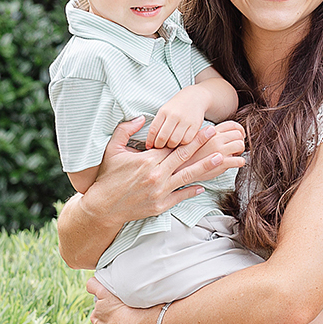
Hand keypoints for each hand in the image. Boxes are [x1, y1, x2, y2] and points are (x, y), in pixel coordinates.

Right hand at [96, 113, 242, 208]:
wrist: (103, 206)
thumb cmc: (107, 177)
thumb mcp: (112, 150)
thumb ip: (125, 130)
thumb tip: (141, 117)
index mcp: (147, 160)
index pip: (173, 145)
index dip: (189, 137)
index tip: (203, 127)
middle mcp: (156, 175)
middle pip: (183, 157)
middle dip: (200, 144)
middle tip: (215, 135)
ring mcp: (160, 192)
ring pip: (187, 176)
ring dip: (205, 167)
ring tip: (219, 159)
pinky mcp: (160, 205)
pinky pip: (180, 196)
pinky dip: (191, 191)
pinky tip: (202, 186)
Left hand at [144, 86, 240, 152]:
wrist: (195, 97)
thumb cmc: (177, 106)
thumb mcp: (165, 110)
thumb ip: (158, 124)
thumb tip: (150, 142)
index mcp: (164, 111)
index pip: (153, 130)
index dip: (150, 141)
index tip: (149, 146)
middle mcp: (174, 115)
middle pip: (163, 137)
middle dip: (159, 146)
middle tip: (160, 148)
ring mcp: (185, 120)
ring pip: (174, 141)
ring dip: (171, 146)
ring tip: (170, 146)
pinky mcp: (196, 125)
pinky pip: (186, 141)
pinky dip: (182, 144)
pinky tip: (181, 142)